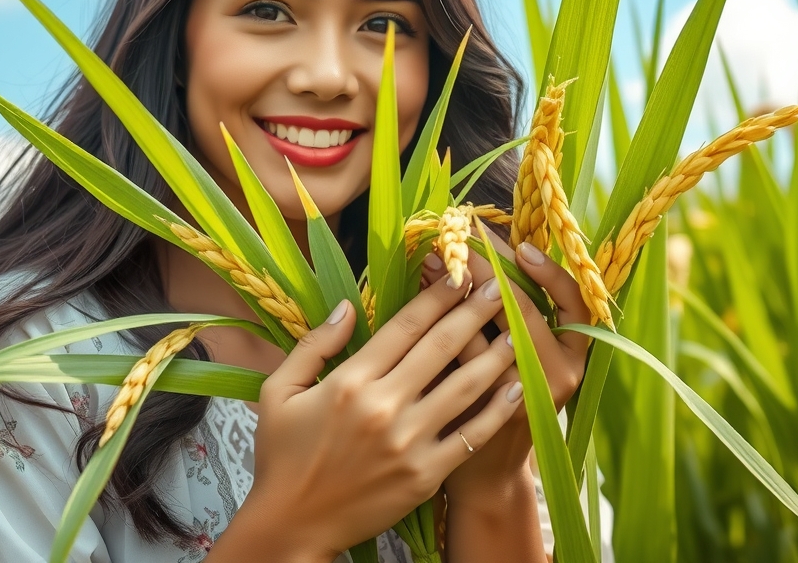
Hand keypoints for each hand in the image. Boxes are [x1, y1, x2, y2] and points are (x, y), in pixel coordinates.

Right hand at [209, 272, 523, 561]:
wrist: (293, 524)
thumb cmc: (281, 456)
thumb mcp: (278, 391)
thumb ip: (314, 345)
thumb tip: (348, 305)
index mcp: (349, 381)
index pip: (404, 326)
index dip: (436, 297)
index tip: (458, 275)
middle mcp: (382, 407)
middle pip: (440, 348)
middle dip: (473, 312)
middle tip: (498, 288)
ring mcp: (408, 443)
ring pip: (464, 388)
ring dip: (495, 355)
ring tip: (519, 331)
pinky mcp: (424, 474)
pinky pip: (469, 436)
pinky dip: (496, 411)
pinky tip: (516, 388)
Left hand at [421, 230, 590, 499]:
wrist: (484, 474)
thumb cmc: (498, 403)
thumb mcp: (523, 358)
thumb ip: (514, 314)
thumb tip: (482, 251)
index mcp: (575, 355)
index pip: (573, 299)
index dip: (548, 270)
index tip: (519, 245)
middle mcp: (560, 373)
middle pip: (525, 308)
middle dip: (487, 270)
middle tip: (456, 242)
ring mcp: (528, 395)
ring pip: (494, 331)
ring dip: (459, 292)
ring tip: (432, 262)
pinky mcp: (492, 413)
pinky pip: (466, 363)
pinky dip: (441, 330)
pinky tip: (419, 307)